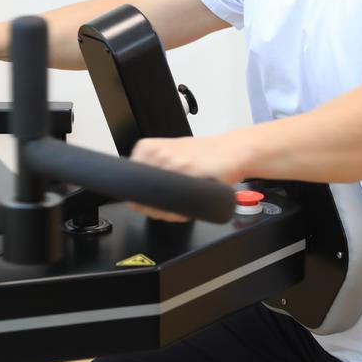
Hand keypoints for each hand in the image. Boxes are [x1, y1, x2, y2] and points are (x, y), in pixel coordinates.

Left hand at [126, 132, 257, 221]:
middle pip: (141, 196)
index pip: (129, 183)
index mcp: (147, 147)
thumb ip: (154, 169)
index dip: (138, 199)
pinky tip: (188, 208)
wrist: (232, 151)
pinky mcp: (188, 175)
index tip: (147, 204)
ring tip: (180, 207)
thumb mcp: (172, 154)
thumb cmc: (204, 155)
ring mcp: (172, 164)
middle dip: (152, 209)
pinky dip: (180, 214)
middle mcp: (157, 154)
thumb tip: (135, 195)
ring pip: (157, 204)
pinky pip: (175, 207)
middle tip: (167, 208)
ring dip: (167, 214)